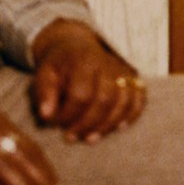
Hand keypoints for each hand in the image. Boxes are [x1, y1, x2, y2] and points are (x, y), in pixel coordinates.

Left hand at [30, 19, 147, 142]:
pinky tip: (117, 128)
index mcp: (83, 61)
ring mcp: (123, 70)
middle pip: (105, 99)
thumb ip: (44, 93)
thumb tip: (47, 116)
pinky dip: (131, 116)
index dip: (68, 115)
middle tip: (71, 136)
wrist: (76, 46)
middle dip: (87, 123)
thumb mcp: (44, 74)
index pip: (81, 94)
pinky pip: (139, 99)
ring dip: (107, 125)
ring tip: (90, 138)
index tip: (55, 124)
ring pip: (124, 101)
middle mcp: (107, 64)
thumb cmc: (58, 66)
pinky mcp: (133, 78)